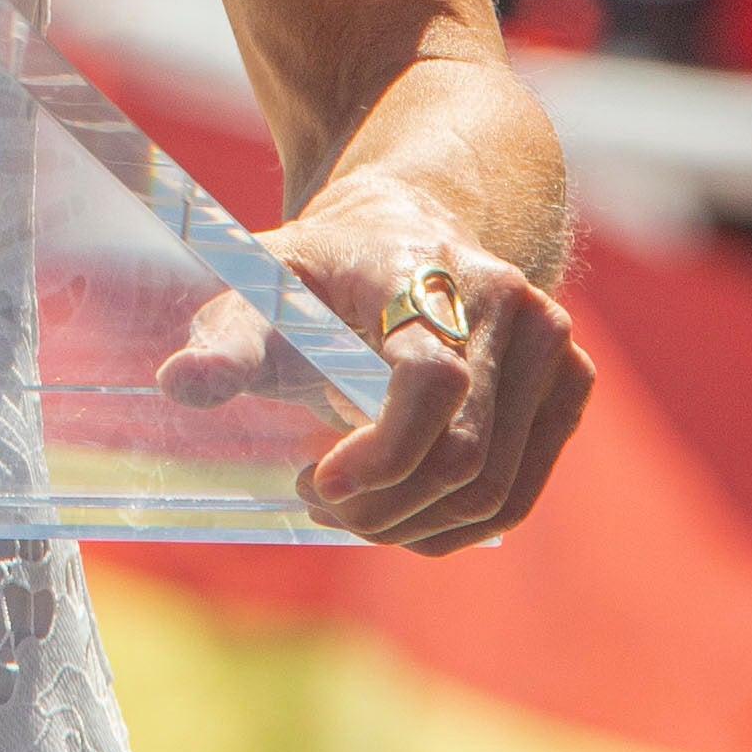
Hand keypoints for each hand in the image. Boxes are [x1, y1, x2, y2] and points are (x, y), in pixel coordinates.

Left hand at [159, 179, 592, 555]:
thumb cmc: (325, 265)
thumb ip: (225, 337)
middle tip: (316, 502)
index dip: (381, 453)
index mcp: (433, 271)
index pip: (432, 384)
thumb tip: (180, 385)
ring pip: (495, 489)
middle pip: (463, 456)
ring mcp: (555, 346)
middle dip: (383, 504)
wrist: (410, 225)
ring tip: (351, 513)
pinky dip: (455, 525)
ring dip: (415, 526)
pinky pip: (518, 492)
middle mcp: (513, 305)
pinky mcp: (570, 386)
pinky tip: (400, 517)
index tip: (315, 482)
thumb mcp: (261, 281)